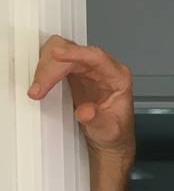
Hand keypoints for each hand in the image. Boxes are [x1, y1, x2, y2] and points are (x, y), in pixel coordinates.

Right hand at [26, 35, 135, 161]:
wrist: (109, 139)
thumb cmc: (114, 132)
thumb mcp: (109, 131)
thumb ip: (99, 121)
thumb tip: (86, 112)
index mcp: (117, 77)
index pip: (96, 57)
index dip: (74, 53)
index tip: (56, 54)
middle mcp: (102, 68)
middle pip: (72, 51)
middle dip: (52, 66)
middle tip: (40, 87)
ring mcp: (86, 68)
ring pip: (60, 51)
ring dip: (45, 67)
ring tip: (38, 89)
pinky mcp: (73, 72)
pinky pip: (54, 62)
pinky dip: (44, 70)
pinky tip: (40, 84)